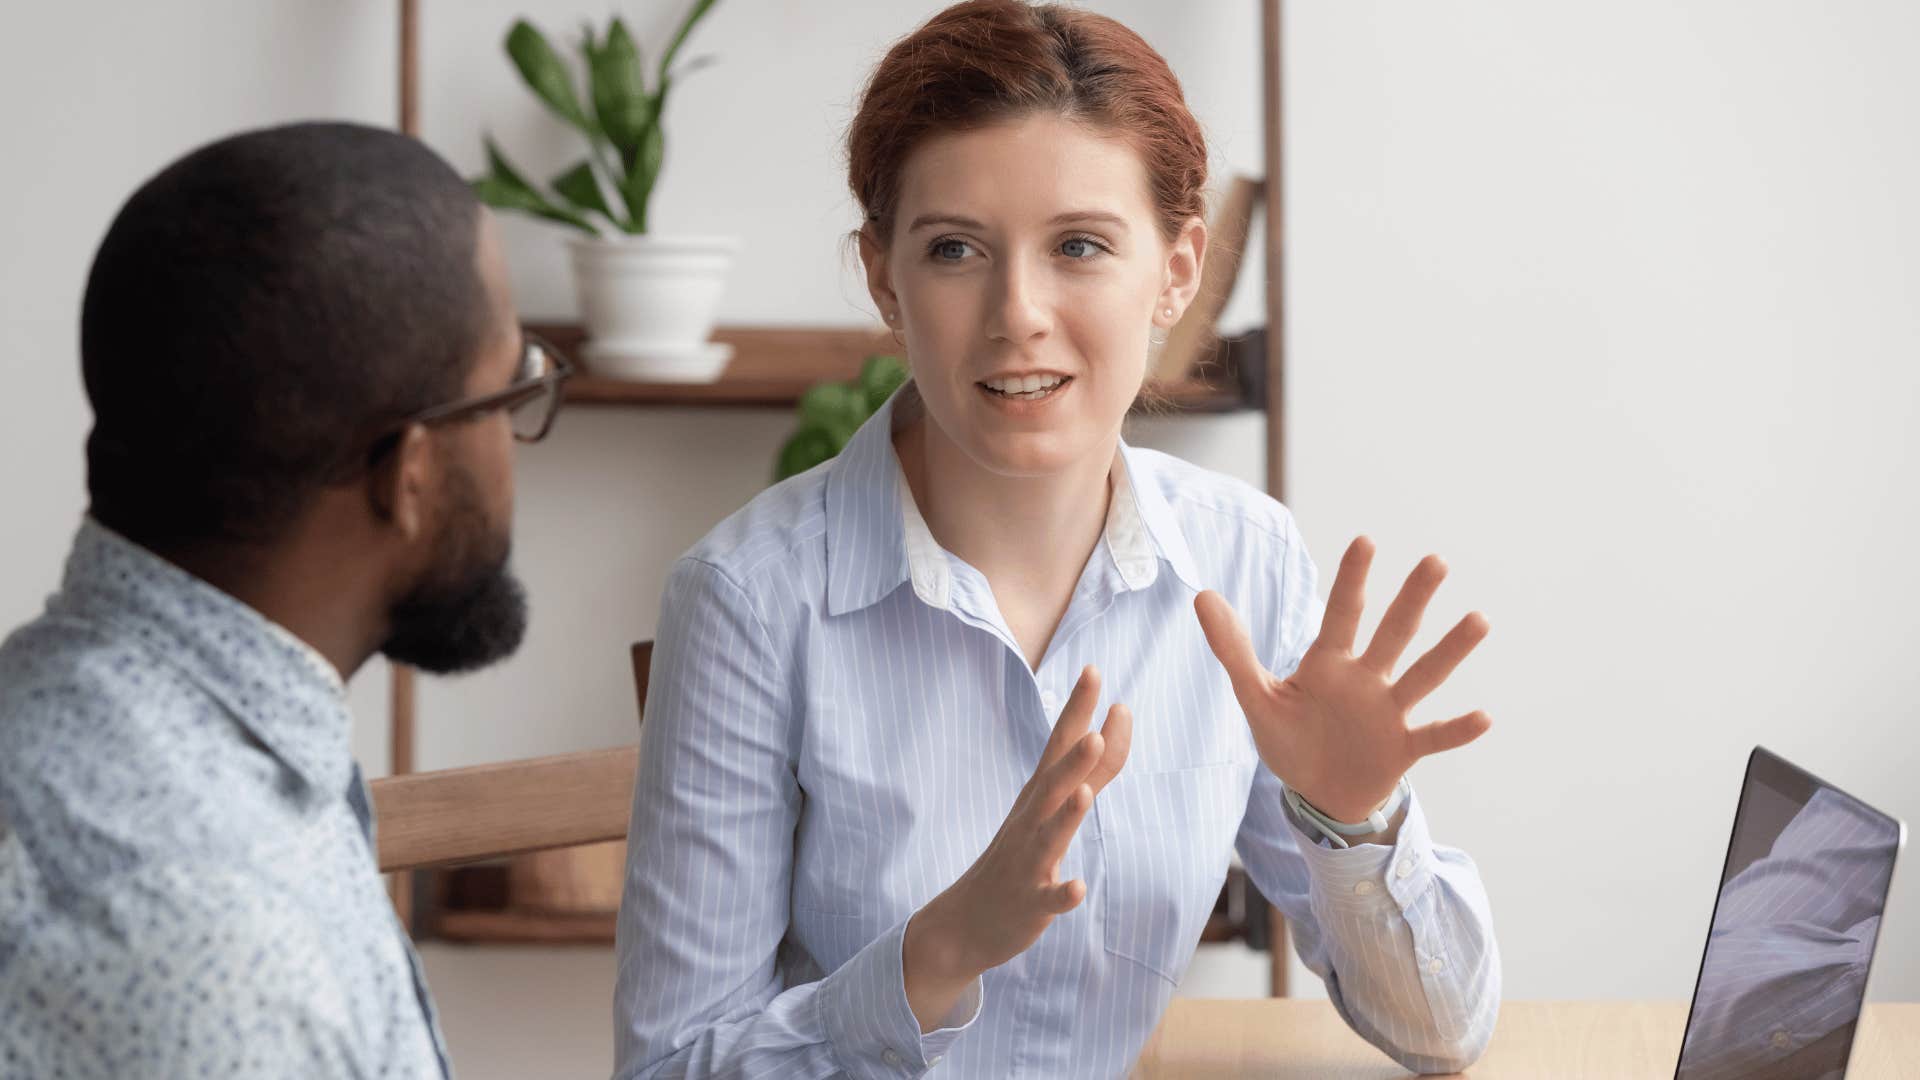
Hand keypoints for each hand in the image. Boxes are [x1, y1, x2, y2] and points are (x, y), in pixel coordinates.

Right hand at [903, 665, 1130, 1028]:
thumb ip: (1092, 769)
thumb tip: (1116, 721)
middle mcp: (1030, 822)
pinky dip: (1062, 893)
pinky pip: (1047, 899)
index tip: (1094, 670)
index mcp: (1038, 797)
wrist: (967, 921)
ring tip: (1085, 792)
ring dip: (1067, 815)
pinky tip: (1077, 888)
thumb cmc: (1019, 856)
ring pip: (1049, 835)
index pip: (1059, 745)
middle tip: (1099, 721)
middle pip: (1053, 783)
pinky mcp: (1028, 903)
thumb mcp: (1053, 808)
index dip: (1077, 710)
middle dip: (1075, 755)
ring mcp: (1027, 863)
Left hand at [1194, 536, 1490, 823]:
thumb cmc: (1290, 739)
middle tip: (1435, 561)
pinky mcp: (1402, 748)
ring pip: (1422, 676)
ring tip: (1478, 619)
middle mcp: (1366, 679)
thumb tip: (1202, 595)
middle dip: (1412, 598)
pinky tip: (1484, 716)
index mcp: (1329, 663)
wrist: (1316, 794)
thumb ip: (1233, 649)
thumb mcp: (1256, 696)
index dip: (1351, 580)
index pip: (1340, 614)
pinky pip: (1433, 736)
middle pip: (1392, 633)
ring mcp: (1388, 712)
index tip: (1365, 540)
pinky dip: (1457, 730)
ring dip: (1449, 650)